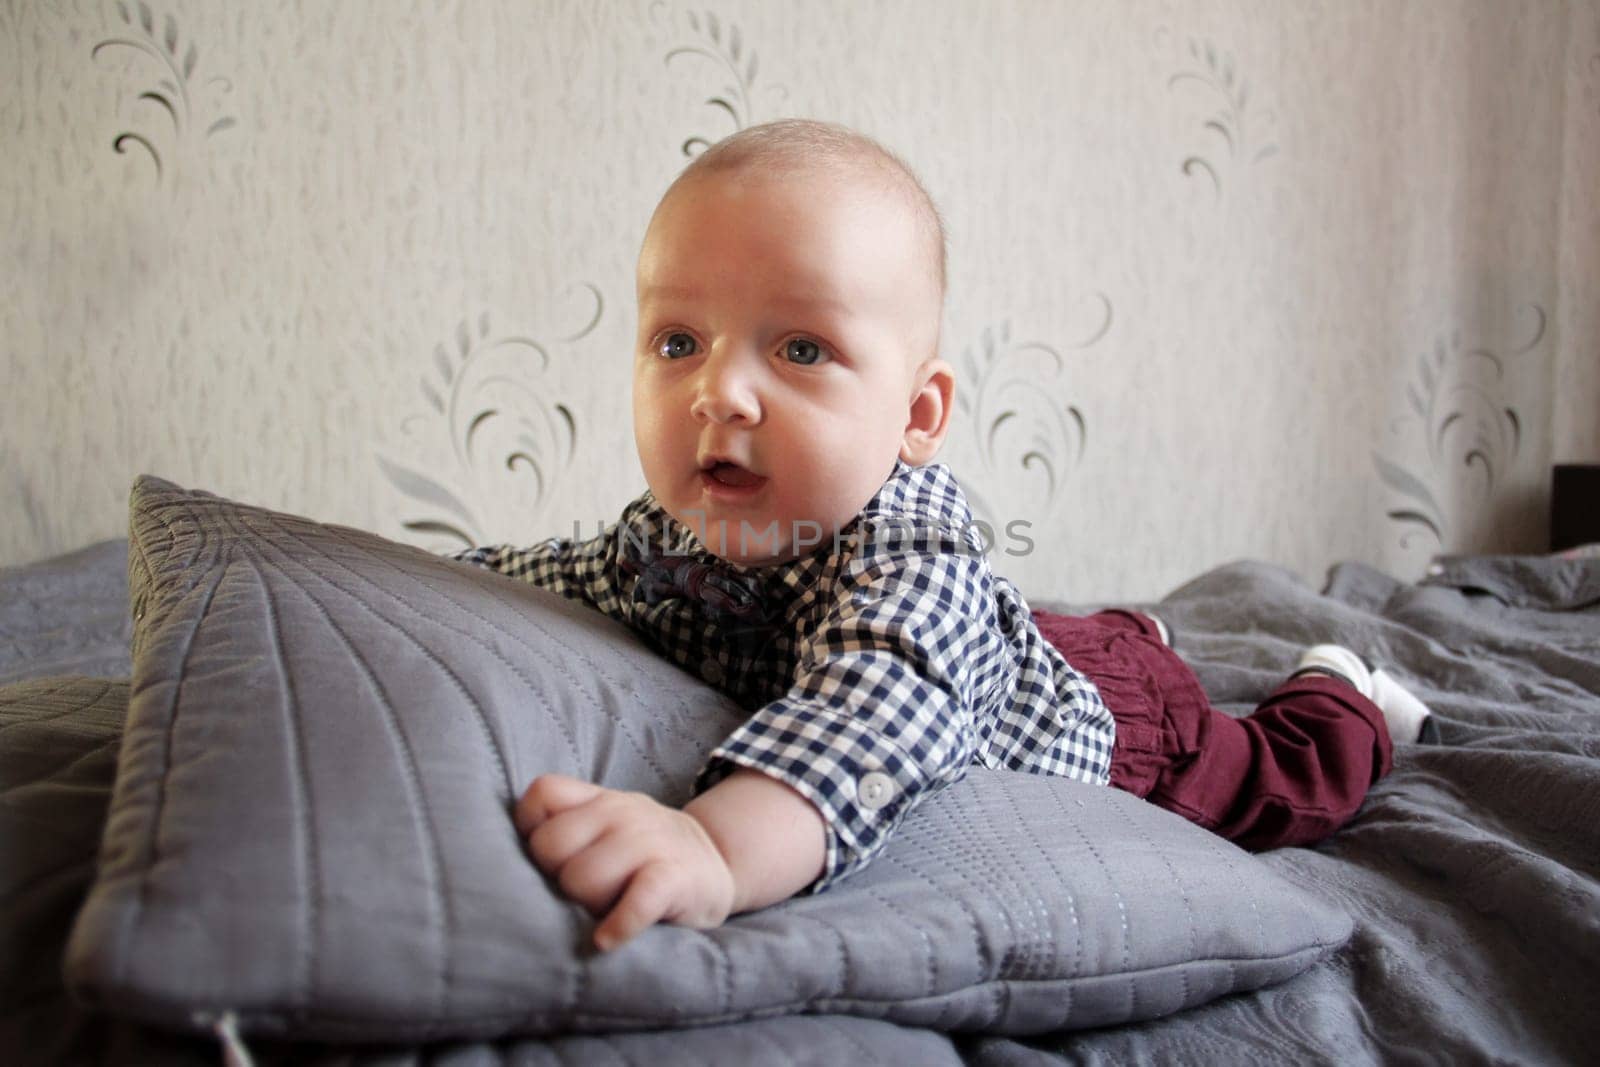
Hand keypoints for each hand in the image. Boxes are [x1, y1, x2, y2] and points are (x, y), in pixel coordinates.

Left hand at [514, 774, 736, 950]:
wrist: (719, 863)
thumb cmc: (646, 853)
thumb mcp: (610, 823)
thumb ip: (568, 823)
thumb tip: (503, 856)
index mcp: (600, 799)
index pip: (540, 796)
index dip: (531, 832)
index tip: (549, 860)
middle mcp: (622, 812)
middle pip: (550, 848)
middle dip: (557, 879)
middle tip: (582, 893)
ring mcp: (649, 842)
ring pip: (582, 879)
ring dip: (588, 906)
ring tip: (606, 909)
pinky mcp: (673, 878)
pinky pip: (634, 901)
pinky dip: (619, 925)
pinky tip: (609, 939)